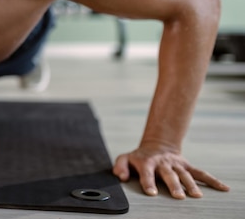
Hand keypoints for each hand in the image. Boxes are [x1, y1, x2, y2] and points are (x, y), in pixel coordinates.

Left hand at [113, 144, 229, 198]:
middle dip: (173, 185)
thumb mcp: (125, 158)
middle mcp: (163, 163)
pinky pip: (200, 173)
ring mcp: (176, 165)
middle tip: (178, 196)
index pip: (147, 173)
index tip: (152, 193)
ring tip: (195, 195)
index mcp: (147, 162)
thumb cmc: (140, 157)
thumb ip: (120, 166)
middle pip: (168, 175)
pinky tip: (222, 188)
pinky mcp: (187, 166)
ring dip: (190, 184)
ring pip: (184, 174)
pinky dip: (212, 180)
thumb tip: (120, 176)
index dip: (148, 182)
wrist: (157, 146)